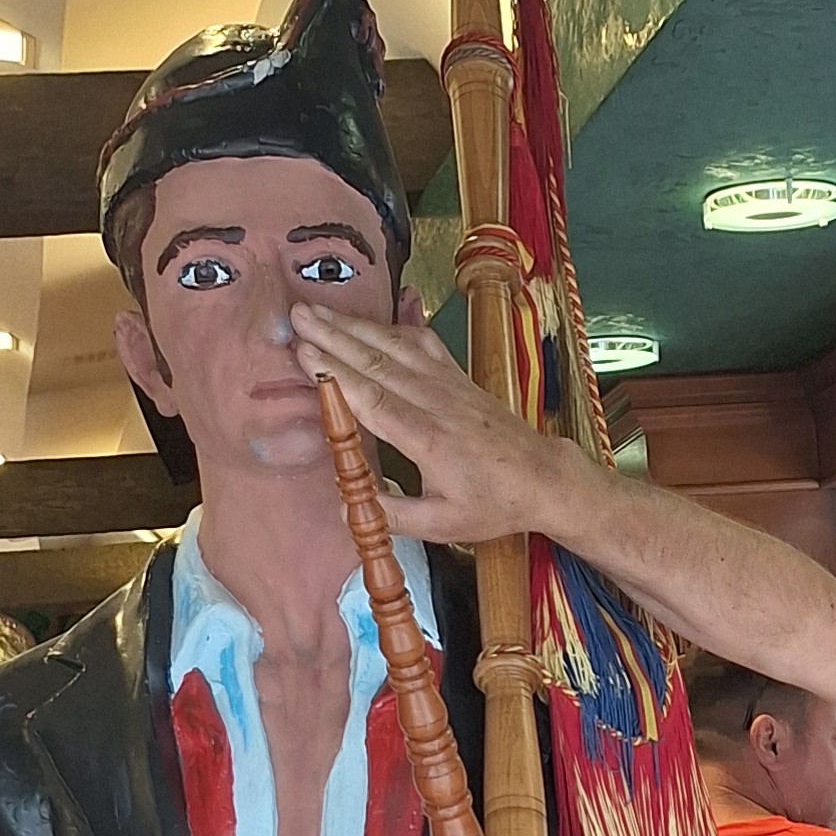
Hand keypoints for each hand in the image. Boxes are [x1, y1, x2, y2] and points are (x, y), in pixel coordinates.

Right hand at [289, 303, 565, 546]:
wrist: (540, 476)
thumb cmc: (492, 505)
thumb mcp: (443, 525)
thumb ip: (393, 515)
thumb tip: (345, 507)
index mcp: (428, 440)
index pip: (373, 401)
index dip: (336, 374)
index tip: (304, 353)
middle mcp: (435, 403)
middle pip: (376, 361)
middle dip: (332, 335)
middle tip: (295, 315)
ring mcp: (447, 383)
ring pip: (393, 345)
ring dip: (352, 325)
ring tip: (316, 309)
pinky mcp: (455, 374)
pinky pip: (418, 342)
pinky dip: (388, 326)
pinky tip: (364, 319)